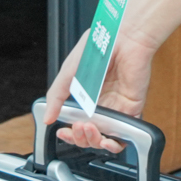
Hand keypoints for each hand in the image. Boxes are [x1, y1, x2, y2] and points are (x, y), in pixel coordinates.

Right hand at [42, 24, 158, 151]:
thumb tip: (47, 117)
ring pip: (105, 138)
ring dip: (94, 141)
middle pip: (90, 136)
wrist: (122, 37)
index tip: (62, 132)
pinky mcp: (132, 108)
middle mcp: (102, 104)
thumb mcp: (69, 72)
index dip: (69, 134)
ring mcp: (117, 108)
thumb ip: (56, 95)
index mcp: (87, 97)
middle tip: (76, 128)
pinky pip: (126, 133)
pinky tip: (105, 138)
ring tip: (87, 129)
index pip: (77, 125)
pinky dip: (116, 143)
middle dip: (80, 138)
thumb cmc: (99, 47)